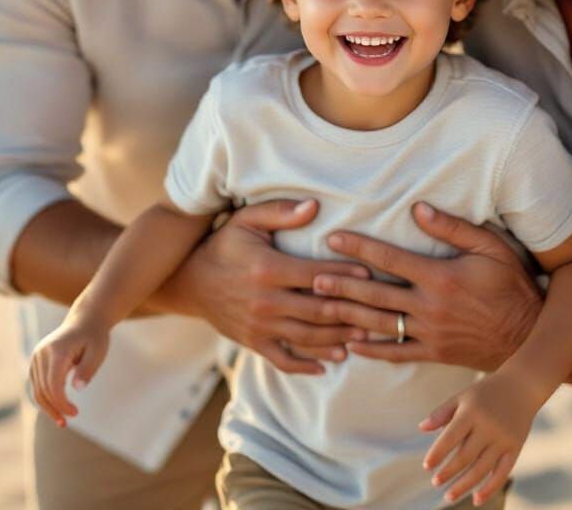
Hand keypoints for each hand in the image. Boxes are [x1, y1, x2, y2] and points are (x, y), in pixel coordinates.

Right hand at [29, 313, 108, 427]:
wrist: (85, 320)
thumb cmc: (94, 337)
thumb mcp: (98, 351)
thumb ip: (88, 369)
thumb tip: (77, 389)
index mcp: (57, 351)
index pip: (53, 385)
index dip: (61, 403)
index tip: (75, 413)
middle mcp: (42, 353)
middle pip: (43, 389)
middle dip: (54, 408)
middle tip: (67, 422)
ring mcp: (36, 356)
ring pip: (37, 389)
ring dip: (48, 406)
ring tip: (62, 420)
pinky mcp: (36, 360)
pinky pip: (37, 384)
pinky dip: (45, 397)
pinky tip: (56, 407)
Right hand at [155, 199, 369, 374]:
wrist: (190, 281)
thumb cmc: (226, 243)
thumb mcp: (248, 219)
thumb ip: (281, 212)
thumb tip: (314, 206)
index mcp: (268, 269)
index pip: (316, 275)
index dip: (346, 276)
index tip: (372, 275)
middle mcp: (266, 301)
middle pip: (318, 311)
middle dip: (351, 312)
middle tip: (381, 312)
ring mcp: (260, 326)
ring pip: (307, 338)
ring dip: (338, 339)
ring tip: (366, 337)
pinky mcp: (254, 343)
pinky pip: (284, 360)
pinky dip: (308, 365)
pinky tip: (330, 364)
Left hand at [312, 202, 541, 370]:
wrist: (530, 334)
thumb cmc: (511, 284)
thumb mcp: (490, 248)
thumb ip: (453, 228)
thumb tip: (419, 207)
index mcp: (440, 277)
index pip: (390, 258)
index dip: (359, 247)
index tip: (333, 238)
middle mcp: (429, 307)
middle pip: (376, 293)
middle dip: (342, 284)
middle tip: (312, 277)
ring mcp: (430, 333)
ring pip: (380, 324)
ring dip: (348, 314)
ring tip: (321, 306)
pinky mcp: (434, 353)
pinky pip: (396, 353)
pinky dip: (371, 349)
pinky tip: (350, 344)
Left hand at [419, 371, 538, 505]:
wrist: (521, 385)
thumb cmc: (486, 392)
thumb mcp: (463, 396)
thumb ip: (442, 412)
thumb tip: (421, 428)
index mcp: (471, 412)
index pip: (450, 437)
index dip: (437, 453)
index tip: (426, 466)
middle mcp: (488, 426)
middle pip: (465, 456)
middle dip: (448, 472)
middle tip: (436, 483)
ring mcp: (503, 439)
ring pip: (482, 469)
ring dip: (464, 486)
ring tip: (449, 496)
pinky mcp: (515, 448)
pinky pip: (502, 473)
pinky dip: (489, 489)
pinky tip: (476, 499)